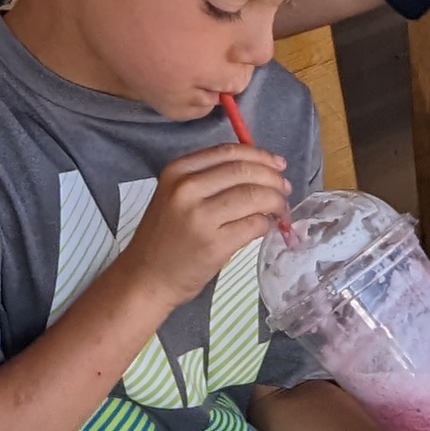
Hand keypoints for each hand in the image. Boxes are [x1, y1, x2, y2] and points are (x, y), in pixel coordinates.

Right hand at [119, 143, 291, 304]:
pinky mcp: (214, 244)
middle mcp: (187, 189)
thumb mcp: (175, 196)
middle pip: (245, 172)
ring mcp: (200, 217)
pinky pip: (254, 224)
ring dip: (276, 202)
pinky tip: (265, 227)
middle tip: (284, 189)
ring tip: (280, 210)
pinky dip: (266, 224)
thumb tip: (261, 170)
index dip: (260, 155)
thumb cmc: (164, 238)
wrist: (145, 278)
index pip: (229, 152)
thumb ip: (209, 179)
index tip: (277, 165)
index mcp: (178, 171)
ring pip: (254, 196)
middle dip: (273, 179)